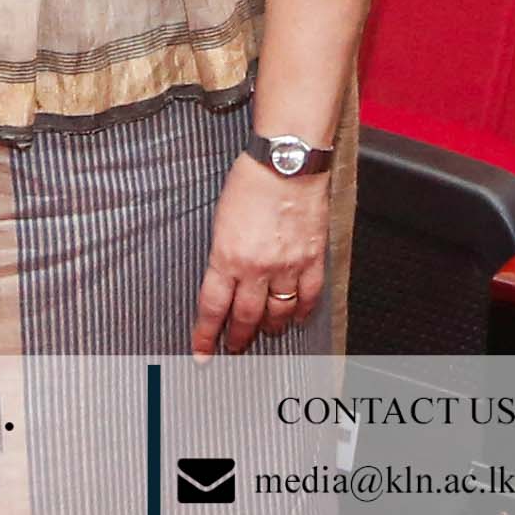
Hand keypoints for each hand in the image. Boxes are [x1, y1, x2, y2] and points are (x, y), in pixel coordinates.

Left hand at [192, 162, 326, 357]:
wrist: (287, 162)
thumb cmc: (250, 180)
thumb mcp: (220, 220)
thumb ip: (222, 253)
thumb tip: (223, 278)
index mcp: (226, 256)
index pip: (212, 308)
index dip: (206, 335)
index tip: (202, 353)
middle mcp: (256, 267)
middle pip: (245, 317)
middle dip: (238, 339)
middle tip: (234, 349)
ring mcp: (287, 266)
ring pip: (278, 313)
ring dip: (270, 328)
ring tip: (265, 334)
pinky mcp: (312, 258)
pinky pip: (309, 296)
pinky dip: (303, 312)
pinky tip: (298, 319)